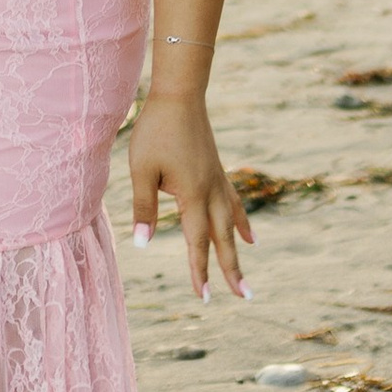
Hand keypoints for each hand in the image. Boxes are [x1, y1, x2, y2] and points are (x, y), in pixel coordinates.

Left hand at [128, 90, 254, 303]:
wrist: (179, 95)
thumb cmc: (156, 130)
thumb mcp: (142, 169)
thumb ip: (144, 207)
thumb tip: (143, 243)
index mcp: (192, 195)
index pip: (196, 242)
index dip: (199, 270)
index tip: (202, 297)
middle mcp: (210, 192)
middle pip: (222, 239)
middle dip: (230, 270)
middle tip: (244, 297)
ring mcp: (217, 180)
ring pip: (231, 224)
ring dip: (237, 250)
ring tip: (245, 271)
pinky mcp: (216, 170)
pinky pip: (233, 203)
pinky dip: (241, 222)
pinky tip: (249, 235)